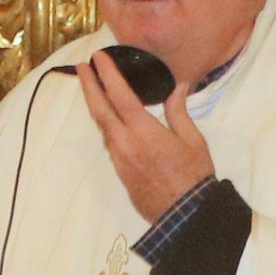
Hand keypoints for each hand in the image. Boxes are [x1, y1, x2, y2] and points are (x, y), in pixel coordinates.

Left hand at [80, 50, 215, 224]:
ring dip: (95, 104)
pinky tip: (108, 116)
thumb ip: (179, 112)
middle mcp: (125, 143)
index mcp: (144, 131)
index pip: (120, 96)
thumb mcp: (193, 140)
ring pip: (102, 126)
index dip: (107, 74)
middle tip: (82, 67)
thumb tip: (178, 86)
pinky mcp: (120, 171)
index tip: (98, 58)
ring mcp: (120, 158)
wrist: (184, 216)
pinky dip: (105, 123)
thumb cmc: (193, 176)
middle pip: (100, 109)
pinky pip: (109, 141)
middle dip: (89, 85)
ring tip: (92, 87)